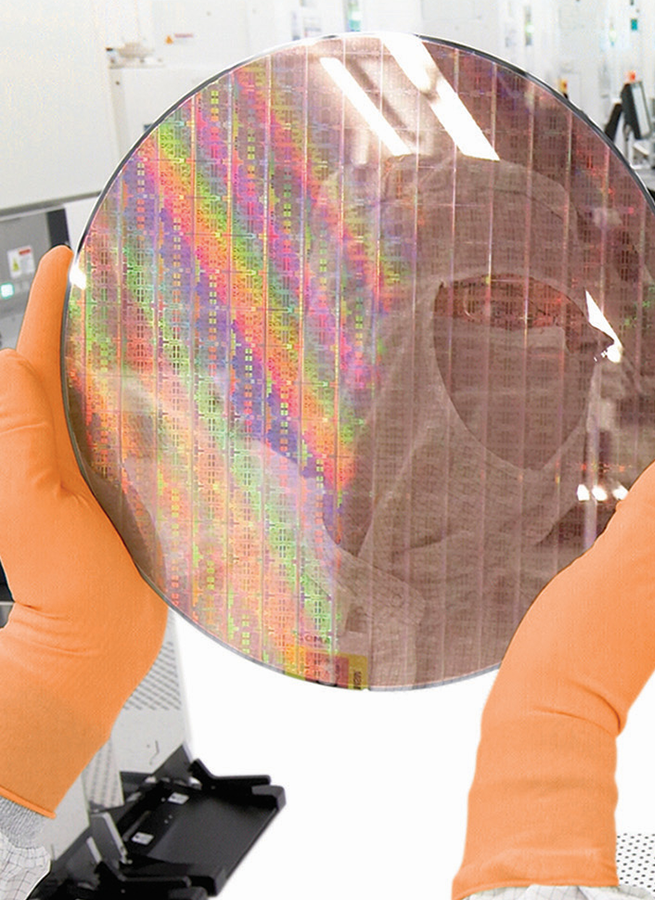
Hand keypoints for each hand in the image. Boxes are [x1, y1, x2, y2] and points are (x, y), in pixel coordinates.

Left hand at [0, 246, 167, 815]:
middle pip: (75, 366)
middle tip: (124, 276)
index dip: (48, 303)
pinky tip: (195, 396)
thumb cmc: (59, 587)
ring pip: (116, 397)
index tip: (65, 255)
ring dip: (134, 360)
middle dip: (91, 318)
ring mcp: (103, 470)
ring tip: (165, 321)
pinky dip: (167, 411)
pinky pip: (152, 439)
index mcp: (32, 440)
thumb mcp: (29, 504)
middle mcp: (66, 447)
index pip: (35, 354)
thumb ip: (18, 436)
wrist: (96, 649)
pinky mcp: (138, 495)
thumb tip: (8, 361)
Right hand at [455, 383, 654, 895]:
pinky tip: (598, 496)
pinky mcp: (606, 608)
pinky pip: (624, 542)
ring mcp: (637, 596)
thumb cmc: (580, 650)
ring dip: (648, 474)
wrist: (542, 723)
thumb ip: (653, 510)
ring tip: (632, 429)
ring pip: (654, 519)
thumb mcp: (619, 567)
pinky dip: (619, 508)